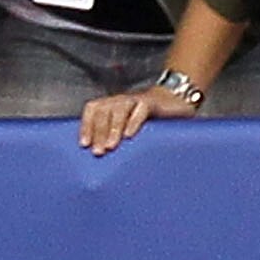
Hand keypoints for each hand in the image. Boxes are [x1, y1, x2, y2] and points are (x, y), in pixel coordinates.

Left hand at [77, 80, 199, 155]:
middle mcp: (121, 101)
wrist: (176, 101)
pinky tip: (129, 135)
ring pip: (119, 109)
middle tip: (98, 152)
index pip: (93, 110)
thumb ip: (115, 138)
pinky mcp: (152, 102)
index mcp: (112, 105)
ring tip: (111, 146)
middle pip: (104, 111)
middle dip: (98, 132)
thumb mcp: (128, 129)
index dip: (86, 126)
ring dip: (113, 128)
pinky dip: (134, 121)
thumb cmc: (149, 121)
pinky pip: (141, 109)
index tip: (84, 145)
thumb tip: (100, 160)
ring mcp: (136, 100)